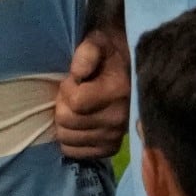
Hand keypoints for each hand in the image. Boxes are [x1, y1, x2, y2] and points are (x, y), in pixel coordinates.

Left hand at [48, 28, 129, 161]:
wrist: (133, 70)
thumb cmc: (110, 54)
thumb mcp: (99, 43)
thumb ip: (87, 54)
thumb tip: (77, 73)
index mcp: (118, 91)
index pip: (75, 102)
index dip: (67, 88)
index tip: (74, 80)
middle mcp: (120, 117)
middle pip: (67, 121)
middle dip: (63, 104)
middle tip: (73, 94)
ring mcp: (116, 135)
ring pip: (68, 138)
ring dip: (65, 122)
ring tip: (77, 108)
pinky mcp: (111, 147)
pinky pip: (76, 152)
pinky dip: (71, 140)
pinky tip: (77, 125)